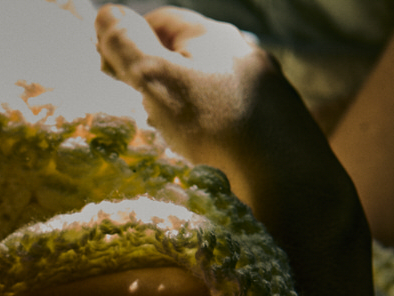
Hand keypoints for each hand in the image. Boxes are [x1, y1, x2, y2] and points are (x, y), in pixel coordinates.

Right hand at [93, 5, 320, 207]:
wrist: (287, 181)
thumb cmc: (216, 125)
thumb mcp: (159, 80)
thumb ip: (129, 47)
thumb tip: (105, 14)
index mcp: (213, 35)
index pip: (160, 20)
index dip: (128, 41)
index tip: (107, 73)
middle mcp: (243, 53)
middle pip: (185, 55)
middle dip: (154, 76)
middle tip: (132, 109)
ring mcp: (263, 88)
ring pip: (207, 88)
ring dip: (181, 106)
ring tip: (165, 138)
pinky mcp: (275, 124)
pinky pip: (227, 116)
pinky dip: (207, 128)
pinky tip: (201, 153)